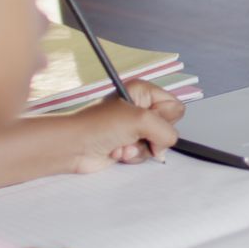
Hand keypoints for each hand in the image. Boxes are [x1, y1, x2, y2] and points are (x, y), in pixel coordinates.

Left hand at [69, 81, 183, 173]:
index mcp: (144, 92)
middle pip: (167, 127)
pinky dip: (132, 155)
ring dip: (140, 148)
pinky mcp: (128, 144)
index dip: (165, 117)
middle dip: (152, 136)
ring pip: (157, 143)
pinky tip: (117, 152)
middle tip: (134, 132)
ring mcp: (134, 127)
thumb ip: (166, 131)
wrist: (73, 146)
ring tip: (121, 144)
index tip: (147, 120)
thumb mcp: (141, 120)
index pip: (175, 106)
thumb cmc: (98, 126)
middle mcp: (141, 107)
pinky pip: (145, 153)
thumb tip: (164, 146)